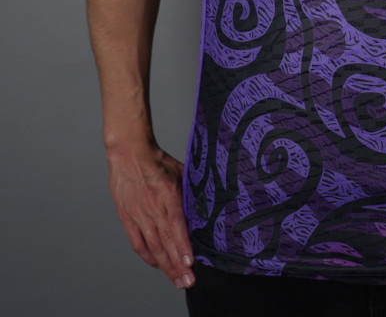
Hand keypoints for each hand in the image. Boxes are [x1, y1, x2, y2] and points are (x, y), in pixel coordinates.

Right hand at [107, 144, 195, 289]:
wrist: (129, 154)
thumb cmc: (158, 161)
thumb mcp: (181, 171)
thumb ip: (192, 190)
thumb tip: (208, 205)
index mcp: (167, 193)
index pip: (175, 224)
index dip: (182, 245)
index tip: (190, 262)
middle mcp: (151, 206)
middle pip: (165, 241)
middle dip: (177, 265)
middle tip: (188, 281)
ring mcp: (137, 214)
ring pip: (152, 246)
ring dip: (165, 266)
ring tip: (177, 280)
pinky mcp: (127, 217)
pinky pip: (137, 242)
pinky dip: (148, 257)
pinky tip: (158, 265)